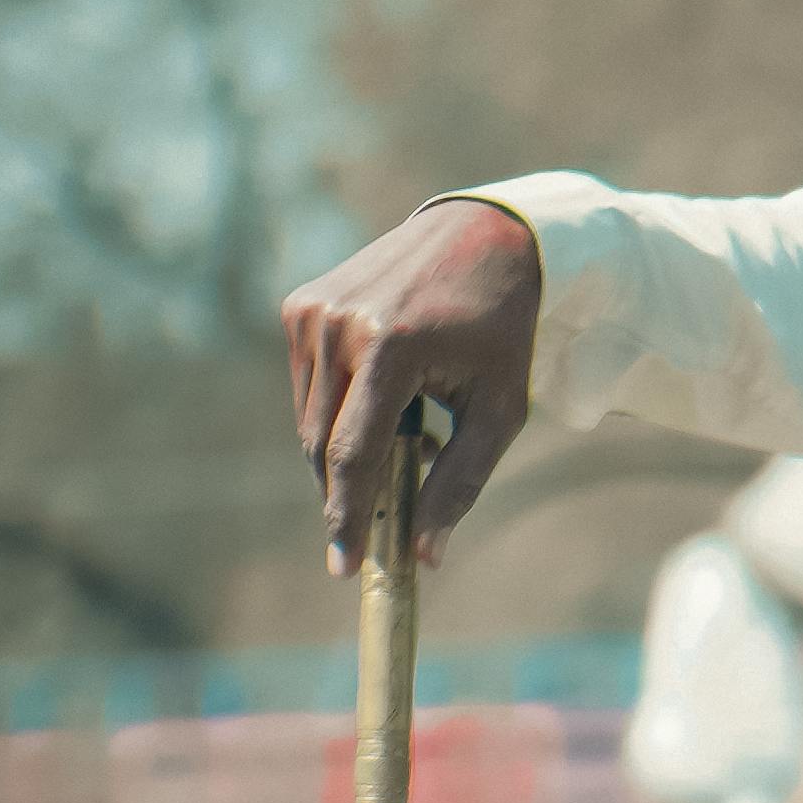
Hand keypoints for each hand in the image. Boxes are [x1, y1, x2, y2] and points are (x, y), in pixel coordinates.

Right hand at [280, 196, 543, 576]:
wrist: (483, 234)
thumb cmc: (502, 329)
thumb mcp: (499, 410)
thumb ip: (461, 482)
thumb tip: (423, 555)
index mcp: (387, 346)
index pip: (351, 454)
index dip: (346, 517)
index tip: (343, 568)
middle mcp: (336, 325)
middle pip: (322, 444)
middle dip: (349, 492)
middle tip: (383, 528)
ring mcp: (310, 310)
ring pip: (311, 420)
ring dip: (350, 452)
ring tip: (418, 439)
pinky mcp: (300, 305)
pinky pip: (310, 388)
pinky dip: (342, 414)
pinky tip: (397, 405)